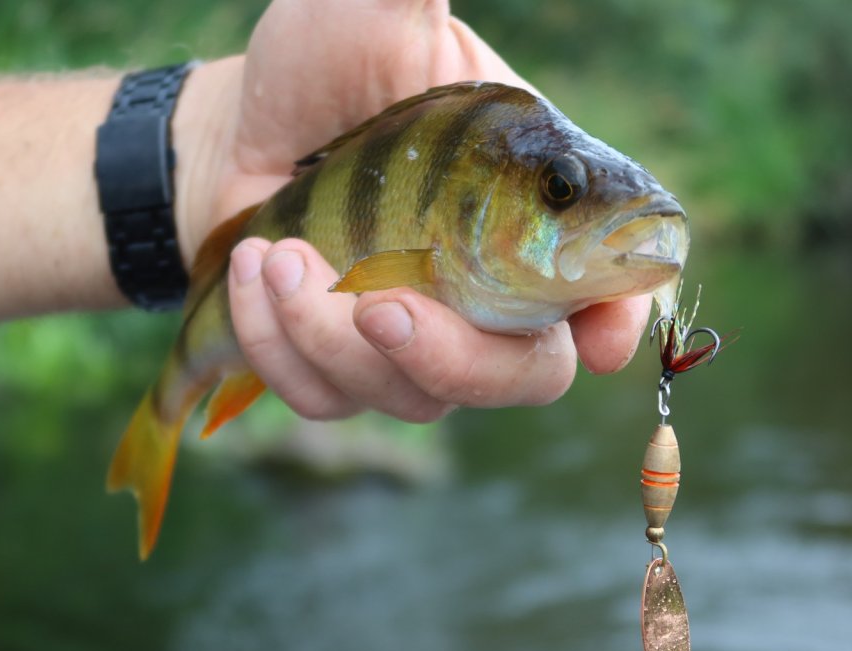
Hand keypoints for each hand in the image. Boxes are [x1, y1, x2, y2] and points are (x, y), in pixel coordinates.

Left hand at [174, 0, 651, 421]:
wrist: (242, 134)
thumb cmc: (321, 74)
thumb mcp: (371, 23)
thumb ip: (415, 7)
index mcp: (527, 212)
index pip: (607, 283)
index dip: (619, 318)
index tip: (602, 340)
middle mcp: (484, 293)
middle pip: (519, 378)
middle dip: (449, 357)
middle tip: (376, 303)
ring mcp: (414, 344)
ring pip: (409, 398)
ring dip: (330, 337)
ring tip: (277, 253)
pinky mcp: (342, 371)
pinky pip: (326, 399)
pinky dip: (280, 348)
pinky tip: (254, 275)